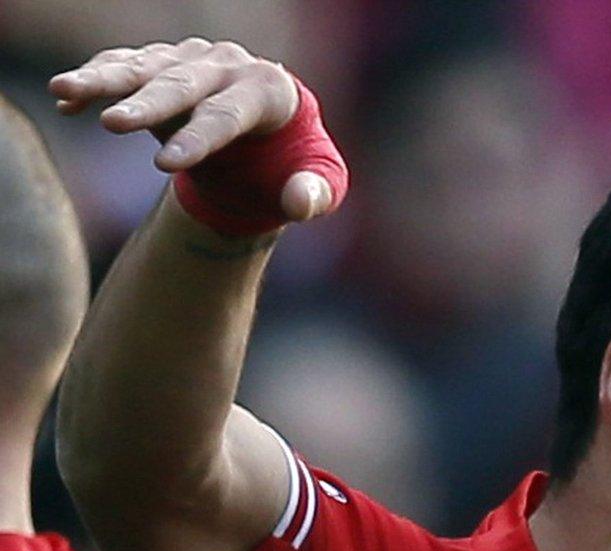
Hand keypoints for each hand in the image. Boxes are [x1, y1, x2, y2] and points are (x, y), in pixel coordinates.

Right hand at [49, 38, 333, 221]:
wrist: (269, 131)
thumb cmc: (294, 159)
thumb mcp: (319, 179)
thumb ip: (315, 192)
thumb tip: (298, 204)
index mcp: (269, 89)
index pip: (229, 116)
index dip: (198, 140)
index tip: (166, 166)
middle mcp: (227, 65)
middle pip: (182, 86)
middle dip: (147, 105)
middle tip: (114, 125)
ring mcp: (189, 59)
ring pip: (143, 67)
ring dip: (103, 80)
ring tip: (64, 91)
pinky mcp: (159, 61)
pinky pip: (122, 66)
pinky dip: (95, 81)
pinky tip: (66, 101)